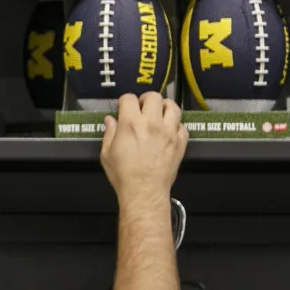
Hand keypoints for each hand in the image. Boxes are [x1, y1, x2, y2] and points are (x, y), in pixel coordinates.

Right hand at [100, 92, 187, 210]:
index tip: (124, 108)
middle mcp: (152, 124)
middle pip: (154, 97)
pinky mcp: (180, 143)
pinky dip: (176, 126)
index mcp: (131, 124)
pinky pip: (182, 126)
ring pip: (173, 107)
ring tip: (159, 114)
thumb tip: (110, 120)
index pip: (129, 98)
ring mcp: (169, 133)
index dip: (125, 101)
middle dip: (146, 100)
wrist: (144, 192)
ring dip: (165, 107)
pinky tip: (169, 131)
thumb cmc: (123, 175)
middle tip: (142, 108)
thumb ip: (109, 133)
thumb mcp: (106, 153)